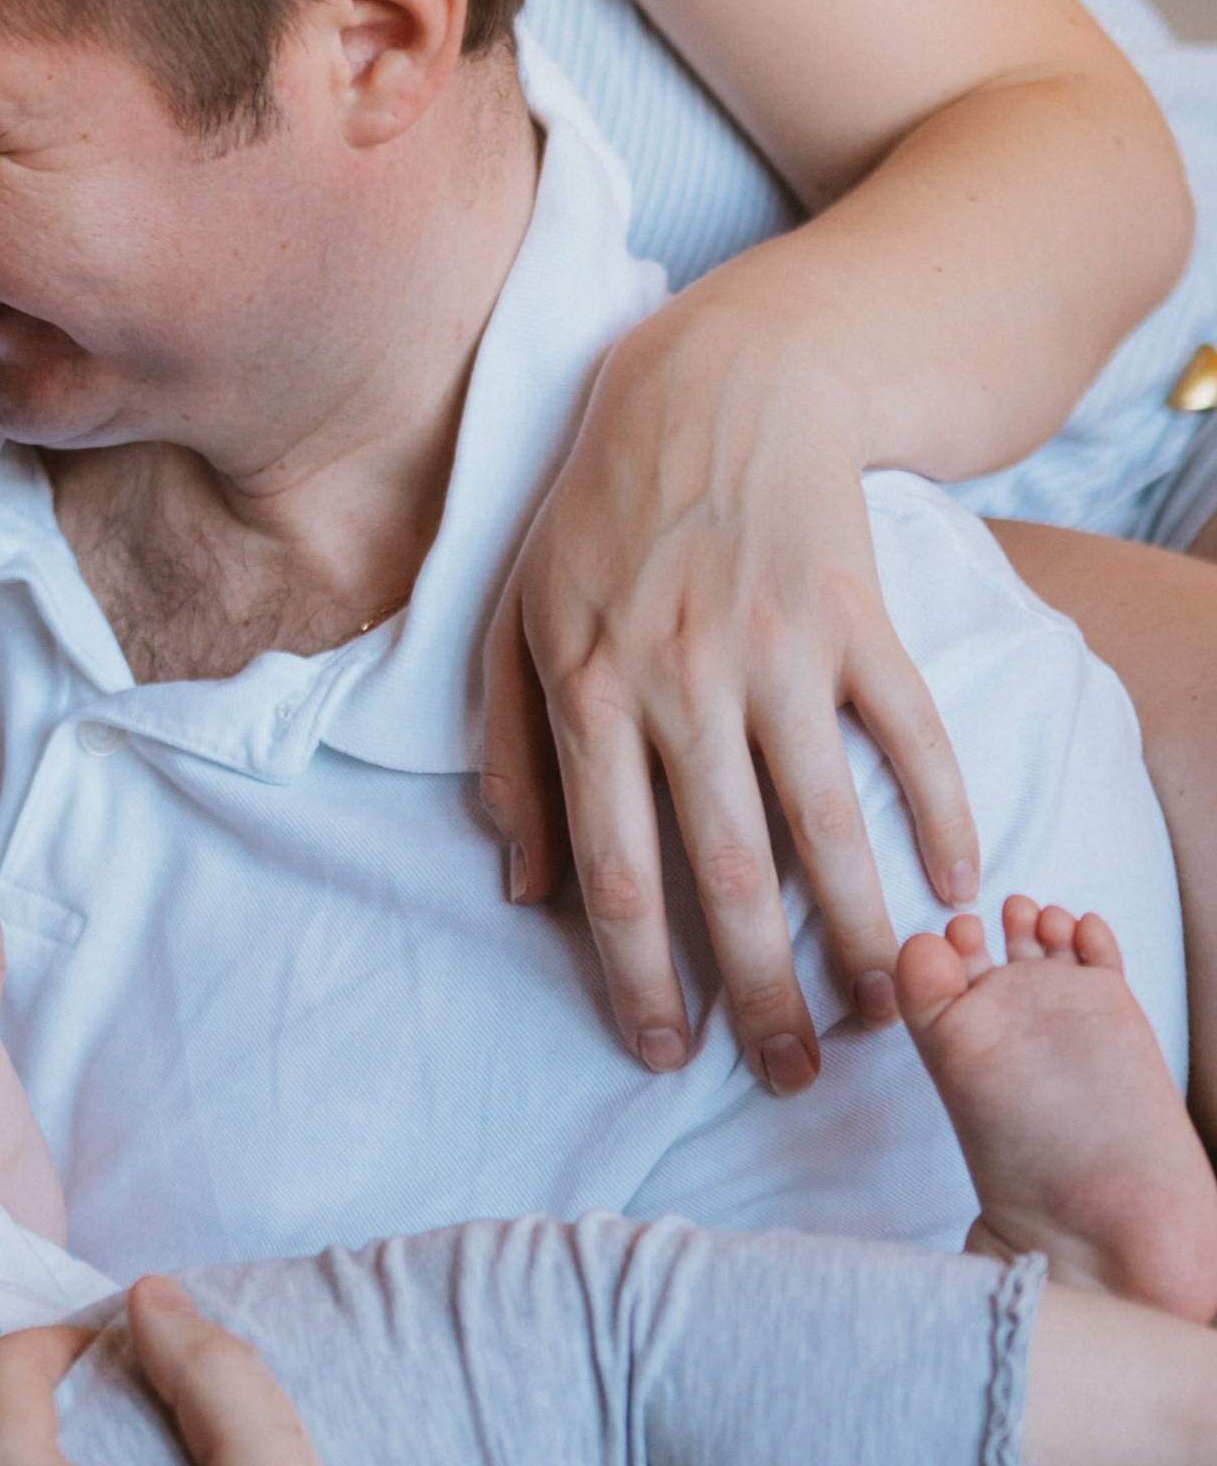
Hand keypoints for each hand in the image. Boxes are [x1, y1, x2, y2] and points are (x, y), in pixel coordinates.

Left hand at [480, 288, 979, 1090]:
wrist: (713, 388)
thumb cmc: (598, 517)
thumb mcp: (514, 620)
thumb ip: (508, 753)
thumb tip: (517, 887)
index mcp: (588, 695)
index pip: (615, 874)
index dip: (638, 979)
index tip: (663, 1054)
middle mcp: (681, 684)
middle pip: (724, 875)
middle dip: (757, 994)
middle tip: (787, 1077)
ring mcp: (776, 652)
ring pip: (824, 825)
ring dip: (856, 934)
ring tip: (881, 1013)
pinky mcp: (856, 619)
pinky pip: (909, 734)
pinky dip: (942, 813)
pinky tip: (956, 887)